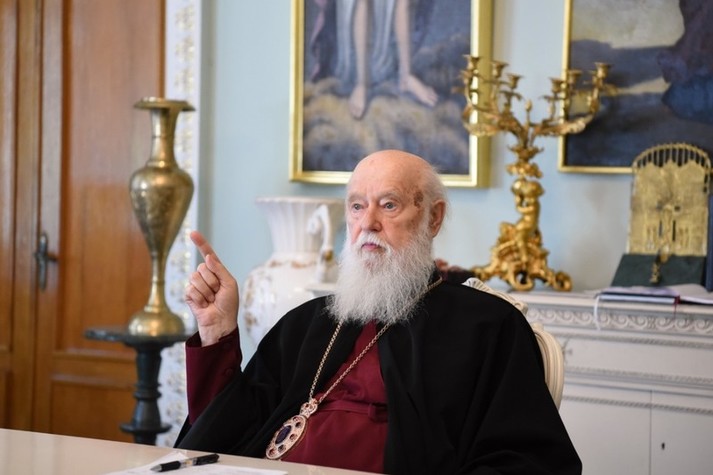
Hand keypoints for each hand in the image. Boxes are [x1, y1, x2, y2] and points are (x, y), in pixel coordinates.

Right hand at [185, 230, 238, 345]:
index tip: (193, 233)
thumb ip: (219, 269)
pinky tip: (204, 305)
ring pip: (195, 278)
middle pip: (202, 267)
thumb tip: (208, 257)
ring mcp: (196, 285)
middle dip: (212, 281)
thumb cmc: (229, 305)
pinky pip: (190, 289)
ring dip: (206, 291)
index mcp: (217, 271)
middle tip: (217, 293)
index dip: (201, 243)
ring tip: (211, 300)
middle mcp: (206, 276)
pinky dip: (199, 298)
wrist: (221, 322)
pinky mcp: (188, 295)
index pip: (208, 254)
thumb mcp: (229, 284)